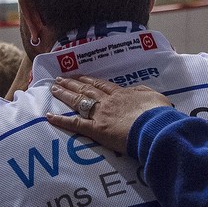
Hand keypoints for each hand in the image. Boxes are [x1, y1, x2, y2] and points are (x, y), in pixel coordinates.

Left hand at [46, 75, 170, 154]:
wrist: (155, 126)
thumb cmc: (158, 114)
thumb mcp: (155, 97)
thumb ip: (142, 93)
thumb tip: (137, 92)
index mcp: (122, 94)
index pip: (102, 85)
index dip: (90, 80)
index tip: (81, 77)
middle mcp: (108, 101)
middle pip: (86, 90)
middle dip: (72, 84)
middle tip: (60, 79)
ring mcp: (100, 114)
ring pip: (78, 101)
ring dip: (65, 94)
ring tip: (53, 88)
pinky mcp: (96, 129)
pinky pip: (75, 124)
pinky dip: (61, 120)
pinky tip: (49, 116)